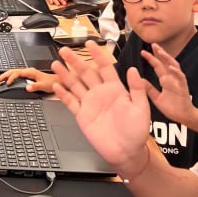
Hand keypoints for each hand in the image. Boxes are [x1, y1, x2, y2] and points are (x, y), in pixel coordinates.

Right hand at [0, 67, 54, 93]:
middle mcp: (28, 71)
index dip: (11, 78)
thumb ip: (35, 86)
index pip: (17, 73)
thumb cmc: (52, 83)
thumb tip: (26, 87)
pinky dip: (10, 77)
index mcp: (31, 72)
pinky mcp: (28, 76)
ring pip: (14, 72)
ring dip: (6, 76)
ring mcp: (28, 73)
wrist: (58, 81)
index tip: (7, 83)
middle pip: (13, 71)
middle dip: (4, 75)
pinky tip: (8, 80)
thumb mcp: (44, 86)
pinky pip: (17, 75)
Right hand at [51, 43, 152, 178]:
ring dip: (65, 74)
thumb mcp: (141, 108)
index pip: (104, 67)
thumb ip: (136, 89)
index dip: (97, 55)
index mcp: (116, 89)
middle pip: (85, 73)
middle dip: (75, 61)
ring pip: (75, 85)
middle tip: (65, 50)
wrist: (127, 152)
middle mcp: (101, 94)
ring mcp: (90, 104)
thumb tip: (133, 69)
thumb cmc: (137, 132)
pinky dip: (63, 94)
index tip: (90, 44)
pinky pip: (71, 102)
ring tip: (56, 64)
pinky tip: (56, 86)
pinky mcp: (83, 116)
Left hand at [139, 42, 197, 125]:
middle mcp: (172, 79)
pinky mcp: (183, 88)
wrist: (183, 117)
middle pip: (166, 63)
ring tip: (161, 52)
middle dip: (160, 53)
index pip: (157, 66)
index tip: (143, 52)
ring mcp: (178, 82)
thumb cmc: (172, 108)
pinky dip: (176, 72)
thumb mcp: (156, 98)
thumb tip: (139, 81)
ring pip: (174, 67)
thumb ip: (149, 89)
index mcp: (165, 80)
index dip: (151, 59)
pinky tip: (171, 67)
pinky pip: (180, 78)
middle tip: (153, 44)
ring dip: (168, 59)